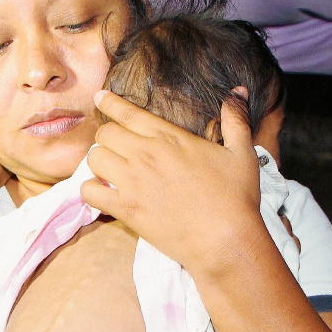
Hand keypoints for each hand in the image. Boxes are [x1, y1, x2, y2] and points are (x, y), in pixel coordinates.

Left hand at [82, 90, 264, 277]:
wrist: (225, 240)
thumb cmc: (235, 198)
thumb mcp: (242, 153)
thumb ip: (236, 119)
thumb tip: (238, 92)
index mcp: (170, 138)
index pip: (128, 113)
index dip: (110, 103)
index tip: (100, 98)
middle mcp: (146, 155)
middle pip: (105, 133)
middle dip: (107, 137)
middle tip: (115, 148)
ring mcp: (133, 183)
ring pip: (94, 158)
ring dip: (98, 162)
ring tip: (109, 170)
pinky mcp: (126, 209)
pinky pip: (89, 192)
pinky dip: (91, 191)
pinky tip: (103, 193)